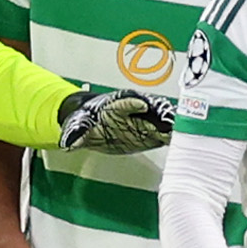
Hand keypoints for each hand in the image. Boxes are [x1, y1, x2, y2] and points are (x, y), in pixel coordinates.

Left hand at [56, 87, 173, 153]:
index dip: (133, 103)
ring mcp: (143, 122)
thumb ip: (76, 135)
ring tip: (180, 132)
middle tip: (169, 121)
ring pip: (159, 122)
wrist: (92, 125)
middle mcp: (132, 111)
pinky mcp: (149, 133)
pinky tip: (179, 140)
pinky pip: (162, 134)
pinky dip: (170, 137)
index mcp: (115, 106)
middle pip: (148, 111)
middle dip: (159, 115)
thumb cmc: (86, 120)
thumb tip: (67, 144)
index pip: (124, 103)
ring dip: (169, 126)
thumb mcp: (78, 126)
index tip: (142, 105)